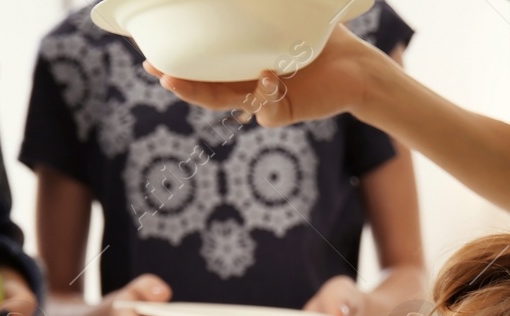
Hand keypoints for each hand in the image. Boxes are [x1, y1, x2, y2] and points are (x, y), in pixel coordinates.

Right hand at [149, 25, 378, 126]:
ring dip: (197, 92)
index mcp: (243, 62)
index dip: (181, 58)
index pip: (206, 62)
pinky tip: (269, 76)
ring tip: (174, 81)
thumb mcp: (287, 16)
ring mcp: (261, 100)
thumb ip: (262, 8)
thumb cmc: (321, 38)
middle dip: (177, 77)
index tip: (153, 47)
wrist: (355, 65)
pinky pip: (266, 110)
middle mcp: (246, 82)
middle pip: (204, 85)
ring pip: (222, 101)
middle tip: (154, 66)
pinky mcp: (282, 112)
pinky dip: (265, 95)